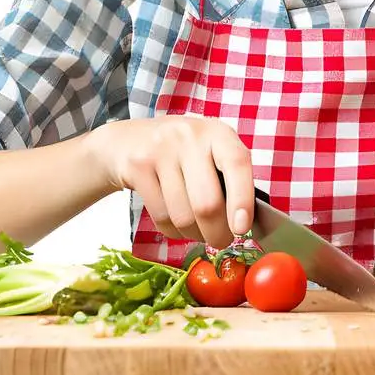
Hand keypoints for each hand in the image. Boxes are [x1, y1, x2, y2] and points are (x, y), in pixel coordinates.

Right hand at [94, 115, 254, 249]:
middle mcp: (190, 137)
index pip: (237, 164)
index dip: (242, 199)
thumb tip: (246, 224)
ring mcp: (161, 150)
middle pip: (207, 203)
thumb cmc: (181, 154)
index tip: (242, 228)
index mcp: (218, 133)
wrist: (128, 141)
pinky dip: (172, 231)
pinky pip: (161, 217)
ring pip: (183, 217)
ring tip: (195, 226)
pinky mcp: (138, 167)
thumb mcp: (209, 154)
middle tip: (221, 240)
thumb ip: (229, 179)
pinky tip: (174, 220)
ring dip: (193, 234)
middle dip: (217, 233)